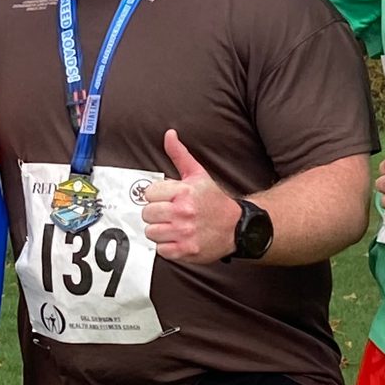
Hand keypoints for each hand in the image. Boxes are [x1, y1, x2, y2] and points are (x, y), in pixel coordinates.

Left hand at [139, 130, 242, 262]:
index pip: (149, 194)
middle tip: (169, 214)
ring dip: (160, 231)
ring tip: (173, 226)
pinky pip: (160, 250)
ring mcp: (184, 232)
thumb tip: (169, 134)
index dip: (156, 196)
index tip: (166, 199)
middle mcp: (183, 212)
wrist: (236, 227)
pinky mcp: (186, 250)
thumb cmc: (214, 200)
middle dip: (156, 214)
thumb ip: (179, 154)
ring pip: (151, 232)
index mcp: (184, 191)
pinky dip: (166, 246)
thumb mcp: (198, 174)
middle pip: (147, 214)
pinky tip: (177, 238)